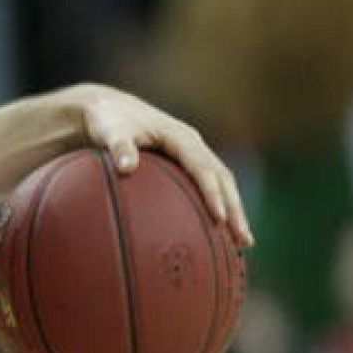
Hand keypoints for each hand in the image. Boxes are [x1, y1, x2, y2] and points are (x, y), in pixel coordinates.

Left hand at [74, 84, 253, 247]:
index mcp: (180, 137)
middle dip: (235, 208)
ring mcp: (191, 153)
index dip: (212, 192)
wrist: (108, 109)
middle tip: (243, 239)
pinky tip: (215, 232)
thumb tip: (126, 167)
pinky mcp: (185, 162)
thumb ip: (118, 146)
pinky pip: (206, 185)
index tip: (219, 218)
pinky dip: (216, 206)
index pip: (203, 167)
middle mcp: (192, 144)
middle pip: (222, 178)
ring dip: (232, 210)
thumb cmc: (109, 121)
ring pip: (220, 183)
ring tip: (242, 243)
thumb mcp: (110, 130)